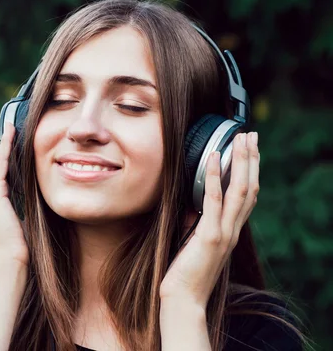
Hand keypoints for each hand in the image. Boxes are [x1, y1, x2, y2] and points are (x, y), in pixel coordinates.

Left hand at [159, 132, 258, 308]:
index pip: (248, 196)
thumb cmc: (186, 273)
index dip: (251, 171)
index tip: (249, 150)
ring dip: (240, 162)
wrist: (184, 299)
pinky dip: (213, 177)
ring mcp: (224, 232)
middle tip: (251, 135)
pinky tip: (212, 158)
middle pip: (250, 187)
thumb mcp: (194, 242)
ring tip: (239, 139)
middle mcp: (233, 229)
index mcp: (231, 230)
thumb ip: (198, 222)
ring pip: (240, 190)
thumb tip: (192, 204)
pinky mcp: (209, 236)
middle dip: (251, 159)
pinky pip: (213, 200)